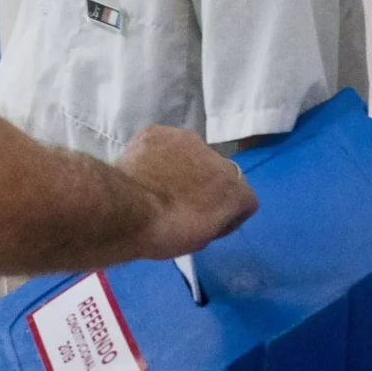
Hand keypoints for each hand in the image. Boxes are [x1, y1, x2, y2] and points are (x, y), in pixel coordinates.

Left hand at [116, 123, 257, 257]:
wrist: (129, 210)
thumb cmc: (169, 233)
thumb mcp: (202, 239)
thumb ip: (214, 219)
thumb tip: (206, 212)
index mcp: (237, 190)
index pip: (242, 200)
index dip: (225, 214)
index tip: (206, 224)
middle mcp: (219, 158)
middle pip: (216, 173)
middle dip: (203, 185)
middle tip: (179, 203)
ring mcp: (188, 140)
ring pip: (189, 153)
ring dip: (180, 166)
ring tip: (157, 185)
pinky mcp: (158, 132)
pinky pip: (161, 144)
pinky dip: (154, 155)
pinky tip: (141, 170)